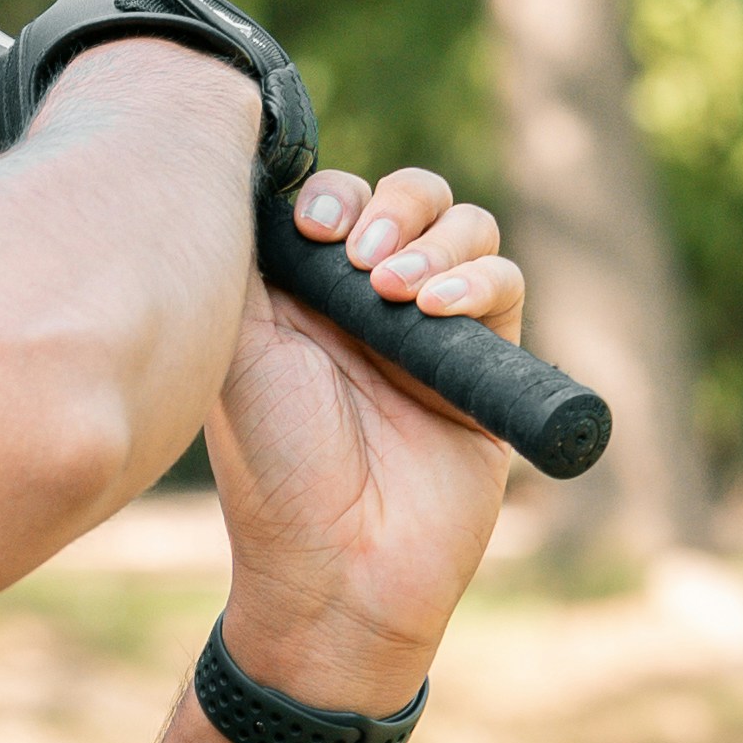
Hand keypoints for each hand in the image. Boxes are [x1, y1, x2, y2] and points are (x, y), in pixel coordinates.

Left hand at [206, 167, 522, 710]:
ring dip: (433, 240)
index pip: (336, 197)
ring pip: (466, 228)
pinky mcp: (486, 365)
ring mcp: (432, 329)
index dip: (331, 193)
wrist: (336, 561)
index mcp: (304, 290)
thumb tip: (242, 181)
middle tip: (356, 256)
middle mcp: (369, 299)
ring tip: (394, 290)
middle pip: (409, 196)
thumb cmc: (272, 461)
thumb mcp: (236, 349)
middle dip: (390, 204)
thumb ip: (244, 265)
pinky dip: (478, 280)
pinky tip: (436, 309)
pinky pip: (506, 287)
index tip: (309, 225)